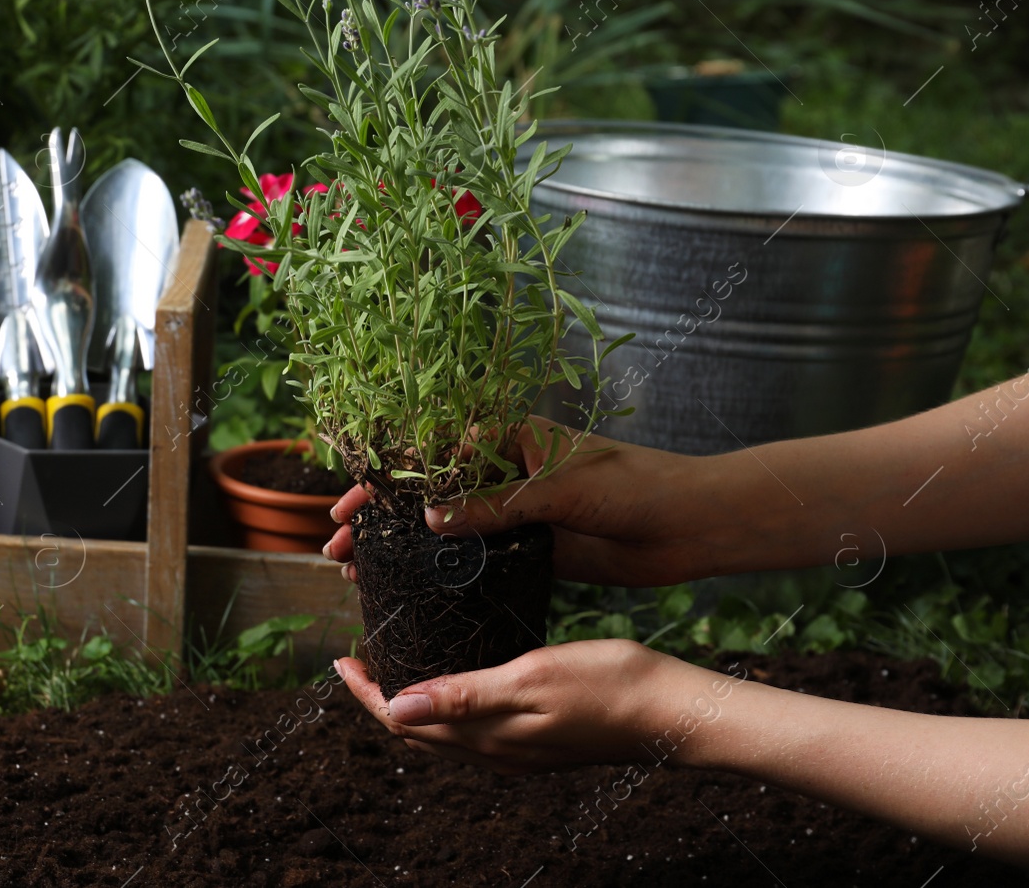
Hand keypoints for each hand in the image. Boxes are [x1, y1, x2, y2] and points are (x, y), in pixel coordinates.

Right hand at [322, 417, 724, 586]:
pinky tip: (406, 591)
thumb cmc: (635, 486)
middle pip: (424, 493)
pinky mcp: (529, 550)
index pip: (430, 452)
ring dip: (399, 550)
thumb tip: (431, 522)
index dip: (385, 478)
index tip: (352, 505)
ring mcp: (512, 513)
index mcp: (508, 437)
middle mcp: (503, 471)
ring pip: (442, 531)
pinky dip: (438, 574)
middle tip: (335, 546)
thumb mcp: (560, 490)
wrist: (692, 525)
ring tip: (354, 574)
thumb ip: (496, 505)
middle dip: (378, 518)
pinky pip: (473, 561)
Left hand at [333, 640, 719, 775]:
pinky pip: (473, 728)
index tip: (342, 658)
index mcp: (486, 736)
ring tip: (398, 661)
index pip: (403, 721)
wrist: (672, 712)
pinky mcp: (537, 739)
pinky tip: (455, 674)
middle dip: (381, 698)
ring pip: (444, 732)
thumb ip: (464, 695)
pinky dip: (447, 704)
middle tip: (362, 656)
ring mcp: (517, 749)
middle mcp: (495, 750)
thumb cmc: (608, 686)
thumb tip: (395, 708)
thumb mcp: (530, 678)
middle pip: (416, 731)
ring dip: (412, 701)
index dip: (366, 693)